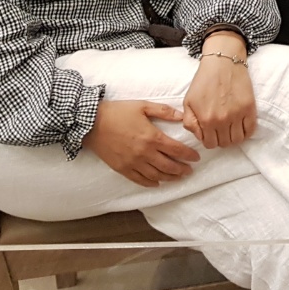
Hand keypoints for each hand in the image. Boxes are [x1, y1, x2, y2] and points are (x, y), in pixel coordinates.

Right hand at [82, 100, 199, 186]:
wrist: (91, 123)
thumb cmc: (118, 112)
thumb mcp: (143, 106)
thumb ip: (164, 111)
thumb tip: (181, 116)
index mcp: (152, 137)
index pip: (177, 150)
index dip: (189, 155)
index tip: (196, 158)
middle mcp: (144, 153)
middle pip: (169, 165)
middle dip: (182, 169)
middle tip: (190, 170)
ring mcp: (133, 163)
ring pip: (156, 175)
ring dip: (169, 178)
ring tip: (178, 177)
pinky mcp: (122, 168)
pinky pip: (139, 180)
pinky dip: (150, 183)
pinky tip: (157, 183)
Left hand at [182, 44, 257, 149]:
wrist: (223, 62)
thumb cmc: (204, 81)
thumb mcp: (188, 102)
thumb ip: (190, 122)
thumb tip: (199, 136)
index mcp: (206, 120)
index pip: (210, 144)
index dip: (210, 140)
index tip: (212, 133)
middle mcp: (222, 120)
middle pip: (224, 143)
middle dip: (221, 139)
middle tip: (221, 129)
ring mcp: (237, 115)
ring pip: (237, 140)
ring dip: (233, 137)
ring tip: (231, 128)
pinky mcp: (249, 108)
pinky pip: (250, 130)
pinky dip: (246, 132)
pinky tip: (241, 126)